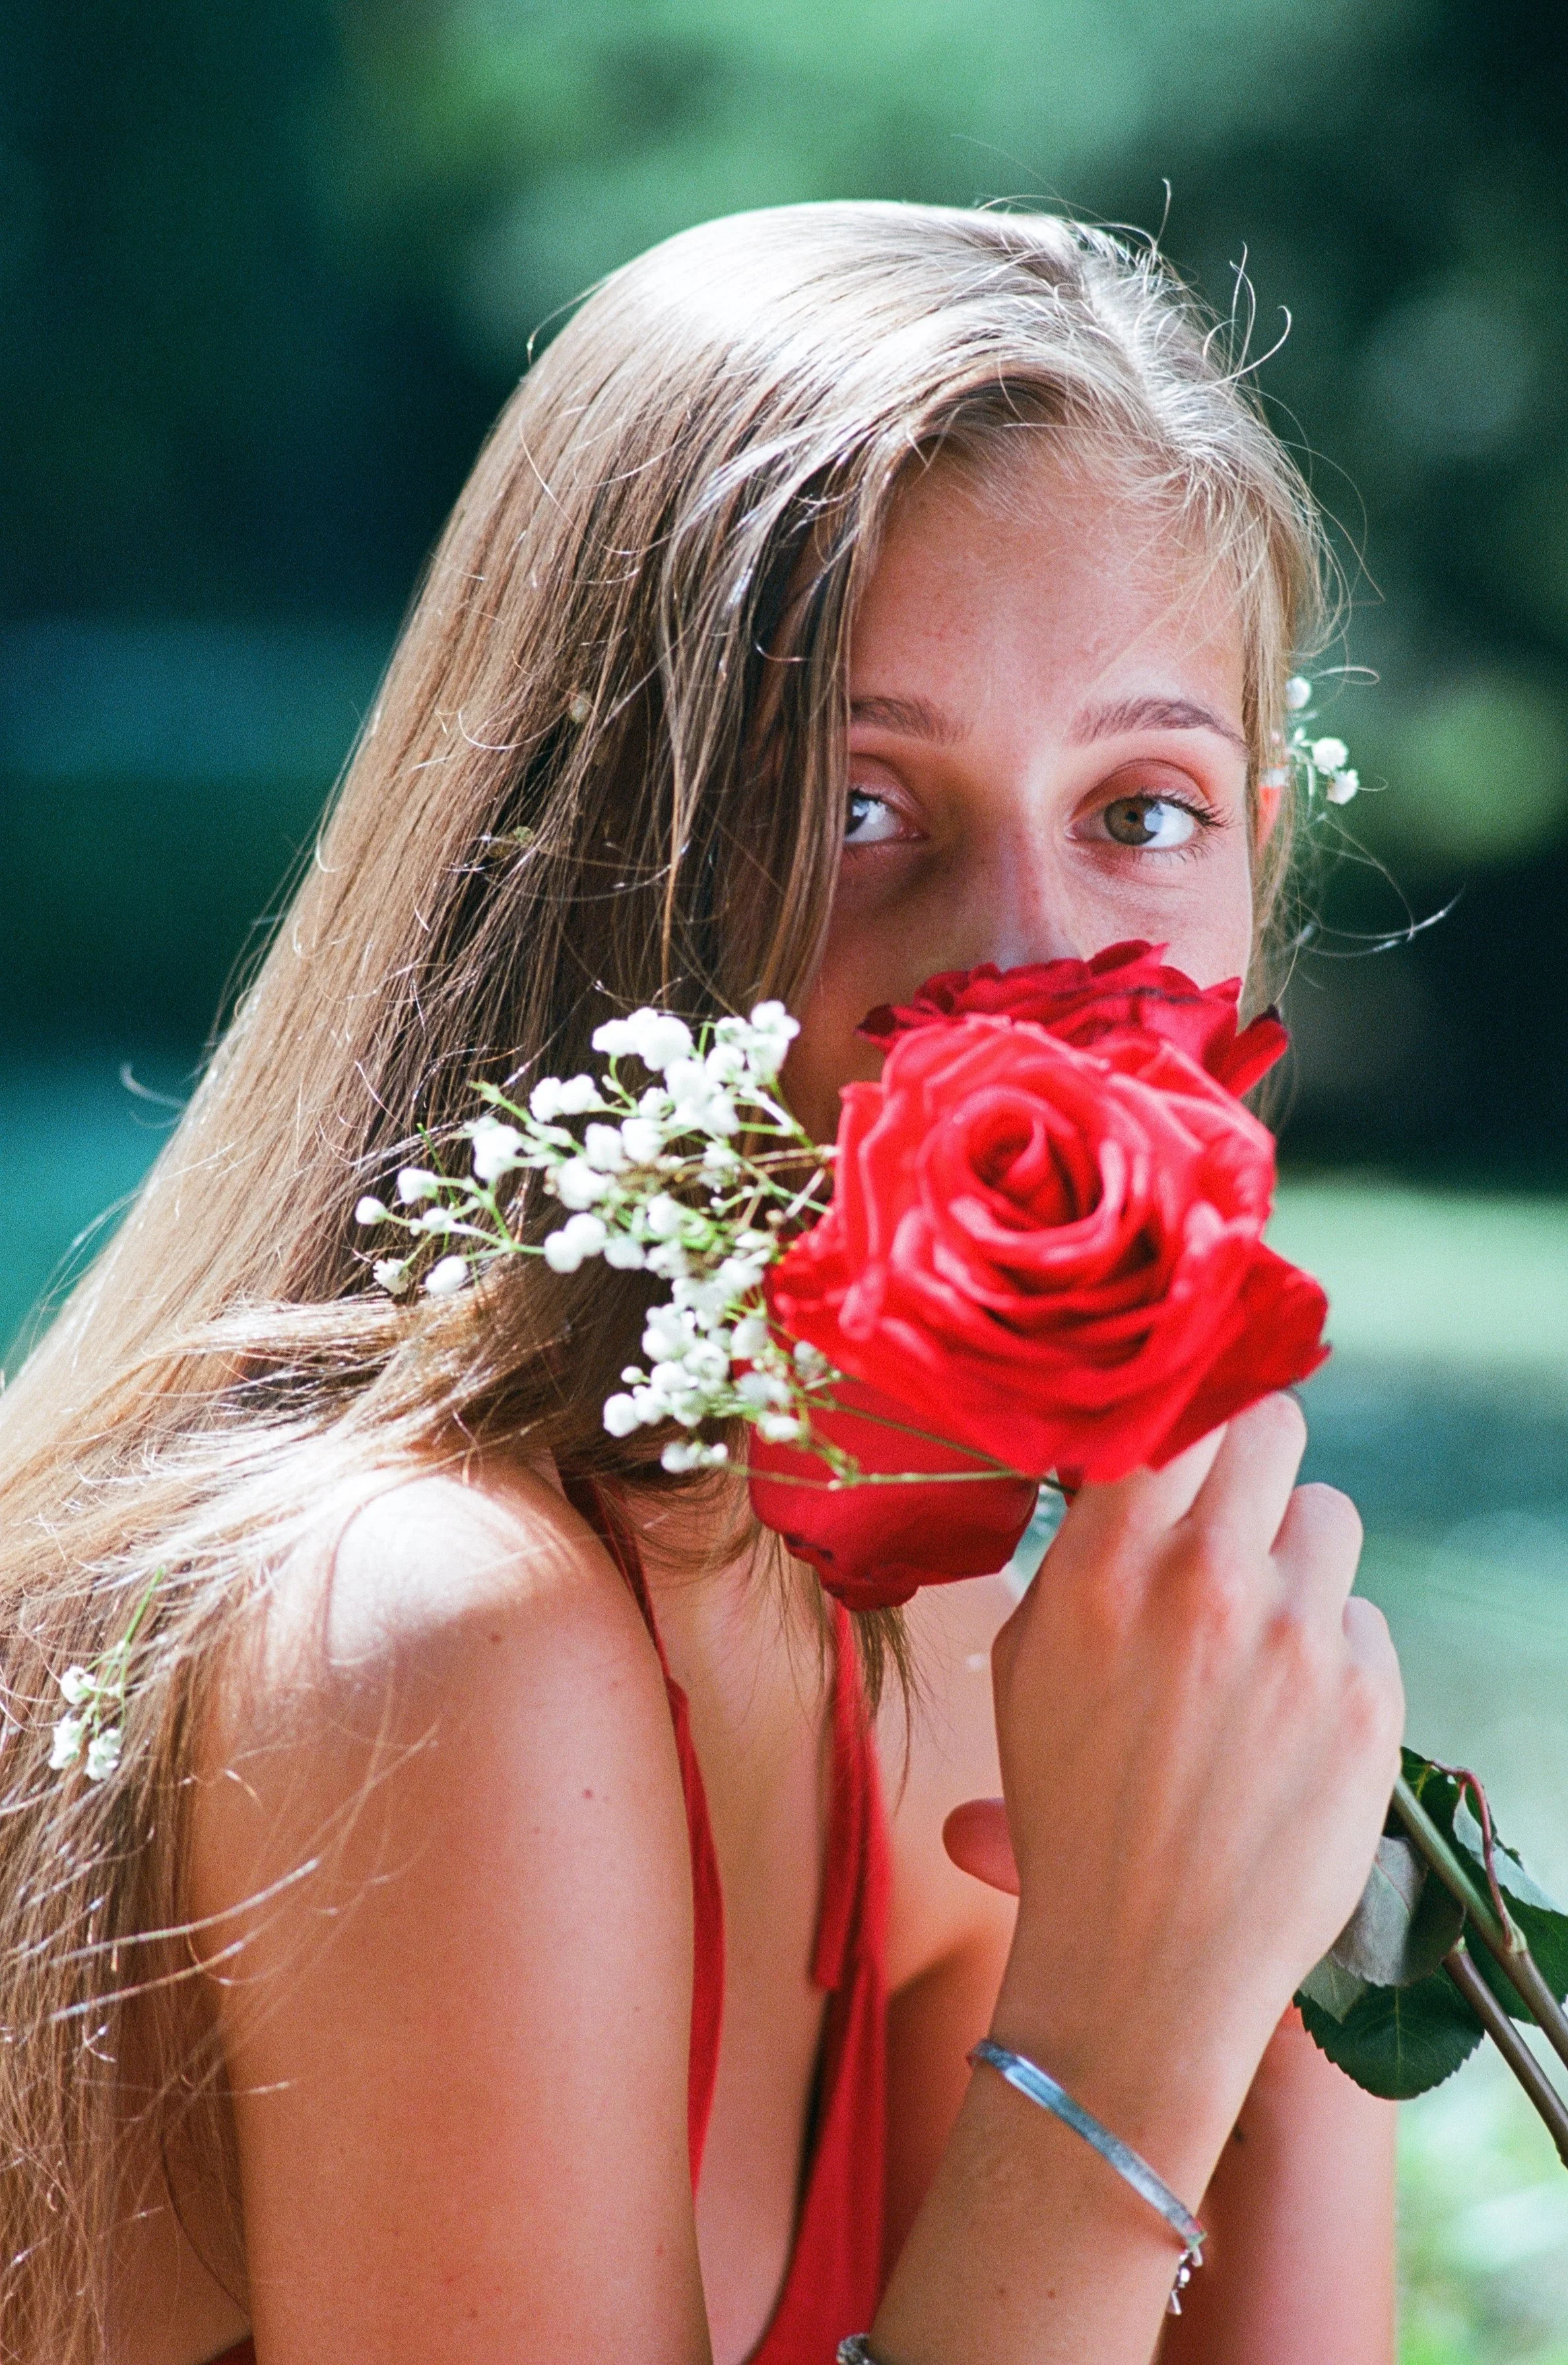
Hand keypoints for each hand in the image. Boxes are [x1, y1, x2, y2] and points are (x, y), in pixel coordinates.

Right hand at [946, 1396, 1402, 2190]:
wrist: (1144, 1966)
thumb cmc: (1071, 1810)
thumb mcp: (1031, 1661)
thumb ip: (1082, 1551)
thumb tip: (1128, 1460)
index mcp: (1109, 1565)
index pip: (1173, 1402)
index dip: (1182, 1405)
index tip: (1182, 1423)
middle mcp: (1209, 1583)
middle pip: (1270, 1424)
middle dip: (1251, 1458)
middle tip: (1232, 1510)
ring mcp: (1298, 1641)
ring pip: (1329, 1515)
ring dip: (1297, 1552)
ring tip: (1259, 1629)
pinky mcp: (1367, 1703)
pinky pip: (1362, 1617)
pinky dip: (1330, 1648)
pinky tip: (1285, 1714)